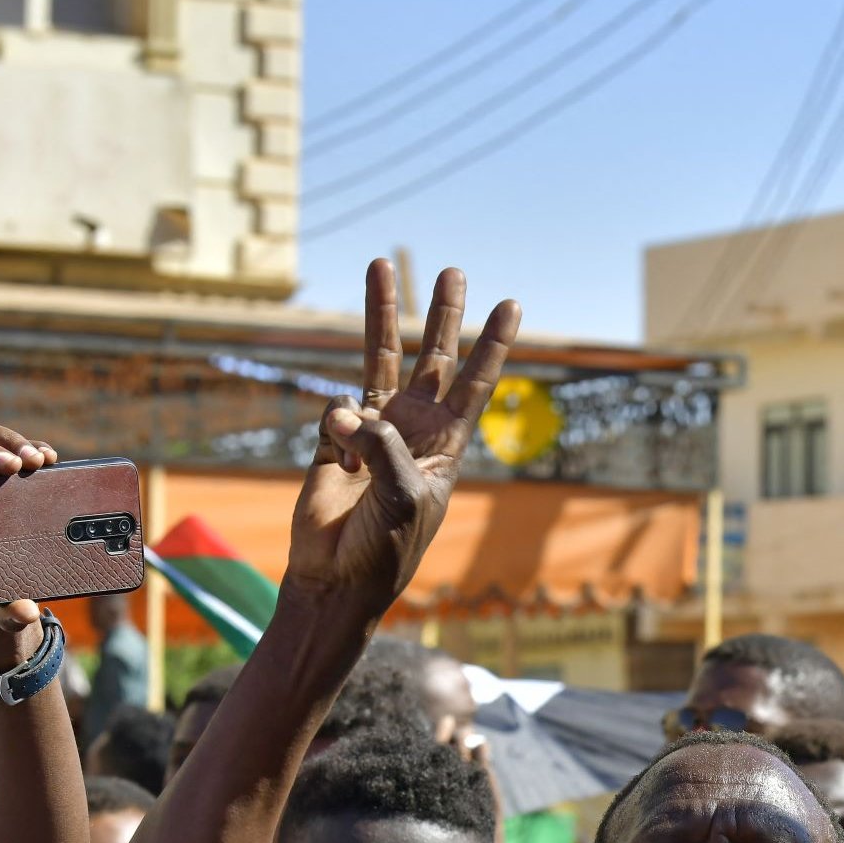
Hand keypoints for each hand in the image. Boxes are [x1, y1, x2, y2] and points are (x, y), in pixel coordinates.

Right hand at [286, 259, 519, 622]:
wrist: (337, 578)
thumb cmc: (386, 546)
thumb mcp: (403, 494)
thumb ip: (381, 444)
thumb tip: (345, 408)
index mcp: (446, 445)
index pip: (475, 383)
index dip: (492, 344)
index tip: (511, 304)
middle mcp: (413, 429)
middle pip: (433, 357)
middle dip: (442, 314)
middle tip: (455, 272)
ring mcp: (372, 429)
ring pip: (379, 357)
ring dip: (382, 313)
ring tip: (382, 264)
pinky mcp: (332, 437)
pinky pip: (334, 409)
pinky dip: (335, 427)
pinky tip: (338, 462)